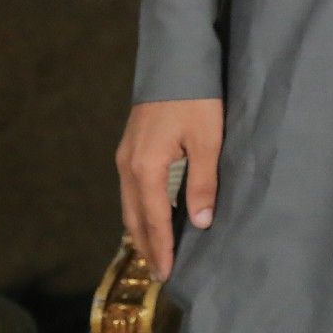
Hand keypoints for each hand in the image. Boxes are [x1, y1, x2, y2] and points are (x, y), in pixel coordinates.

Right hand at [115, 97, 221, 279]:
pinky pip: (131, 189)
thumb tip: (200, 222)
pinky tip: (150, 214)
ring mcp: (125, 156)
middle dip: (147, 245)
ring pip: (130, 204)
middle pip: (135, 217)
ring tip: (153, 251)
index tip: (166, 273)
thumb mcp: (207, 140)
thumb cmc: (195, 97)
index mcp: (146, 168)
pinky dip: (139, 209)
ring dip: (141, 229)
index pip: (154, 219)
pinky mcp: (129, 147)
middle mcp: (128, 166)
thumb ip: (203, 183)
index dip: (161, 247)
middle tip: (159, 272)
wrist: (174, 59)